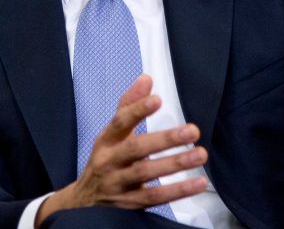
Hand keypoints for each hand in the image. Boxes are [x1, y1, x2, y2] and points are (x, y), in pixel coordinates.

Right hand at [35, 74, 207, 225]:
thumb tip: (146, 78)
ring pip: (146, 173)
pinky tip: (198, 182)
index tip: (157, 100)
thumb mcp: (111, 134)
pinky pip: (154, 198)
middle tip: (193, 130)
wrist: (83, 204)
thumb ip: (129, 106)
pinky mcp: (129, 205)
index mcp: (106, 141)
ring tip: (200, 154)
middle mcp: (110, 162)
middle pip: (136, 149)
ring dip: (176, 164)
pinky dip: (177, 191)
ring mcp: (118, 185)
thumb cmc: (105, 161)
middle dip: (165, 139)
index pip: (120, 122)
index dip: (137, 110)